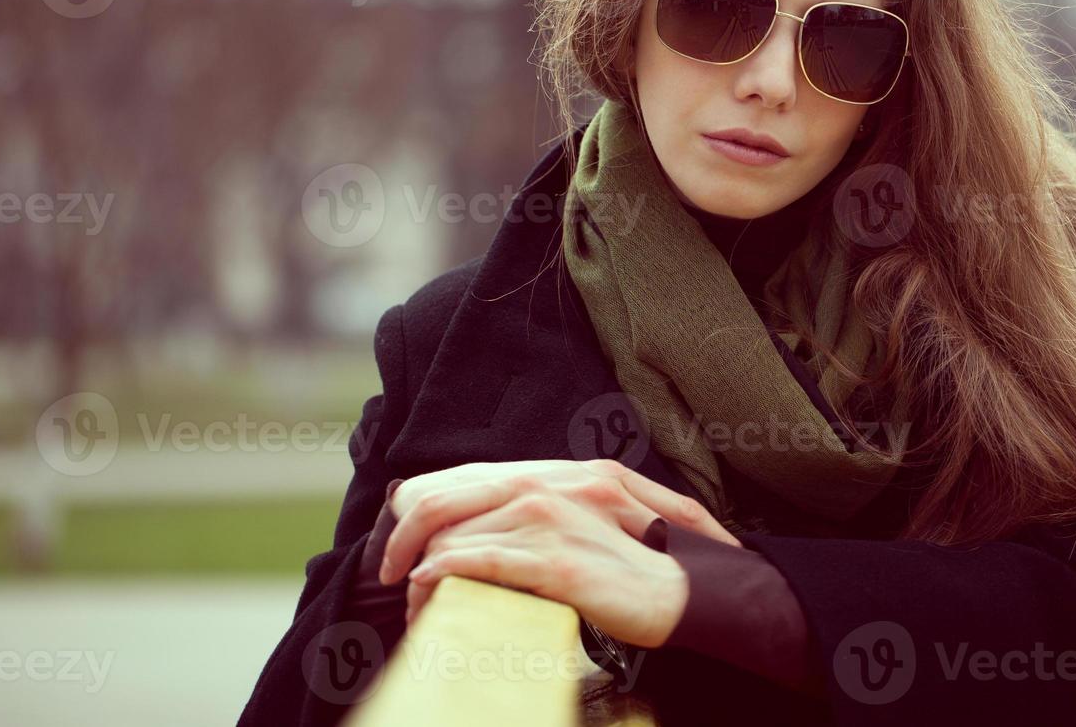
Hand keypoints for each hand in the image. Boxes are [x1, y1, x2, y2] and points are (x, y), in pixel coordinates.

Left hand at [378, 459, 737, 646]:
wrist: (687, 593)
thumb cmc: (633, 567)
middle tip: (388, 573)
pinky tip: (428, 591)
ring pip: (458, 535)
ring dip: (423, 573)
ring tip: (415, 604)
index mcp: (558, 471)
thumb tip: (480, 531)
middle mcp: (553, 483)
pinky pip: (483, 562)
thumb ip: (540, 513)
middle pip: (446, 498)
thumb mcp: (587, 524)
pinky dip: (445, 575)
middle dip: (403, 536)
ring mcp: (557, 518)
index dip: (423, 509)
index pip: (465, 477)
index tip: (407, 545)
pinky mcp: (561, 561)